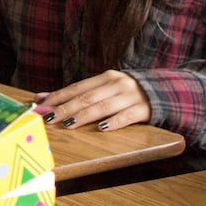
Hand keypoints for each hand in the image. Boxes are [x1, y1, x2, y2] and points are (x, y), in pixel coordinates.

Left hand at [33, 70, 149, 131]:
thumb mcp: (107, 89)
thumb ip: (80, 94)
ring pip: (103, 107)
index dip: (57, 96)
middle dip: (64, 107)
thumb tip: (43, 98)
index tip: (38, 104)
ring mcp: (131, 96)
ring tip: (67, 123)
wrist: (166, 93)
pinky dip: (114, 122)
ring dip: (83, 116)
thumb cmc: (128, 94)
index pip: (76, 88)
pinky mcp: (144, 109)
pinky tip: (102, 128)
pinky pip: (127, 116)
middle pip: (86, 98)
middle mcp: (117, 84)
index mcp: (106, 77)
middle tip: (46, 117)